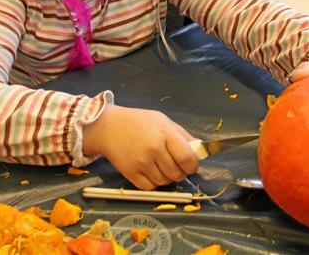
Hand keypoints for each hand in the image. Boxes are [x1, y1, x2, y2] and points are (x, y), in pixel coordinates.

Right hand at [82, 104, 198, 189]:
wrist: (108, 127)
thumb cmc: (138, 121)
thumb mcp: (163, 121)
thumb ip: (182, 135)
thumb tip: (199, 150)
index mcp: (164, 134)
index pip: (187, 158)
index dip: (193, 165)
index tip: (191, 164)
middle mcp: (153, 150)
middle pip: (177, 173)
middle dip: (181, 172)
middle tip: (176, 165)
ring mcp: (141, 163)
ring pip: (165, 182)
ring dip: (168, 178)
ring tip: (162, 166)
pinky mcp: (130, 174)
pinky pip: (150, 187)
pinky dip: (154, 183)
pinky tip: (151, 171)